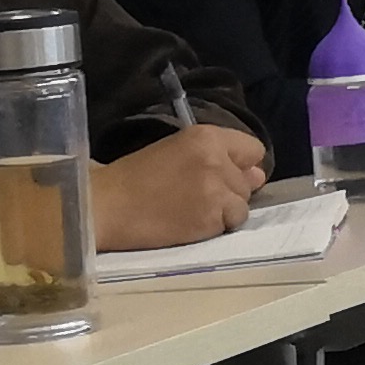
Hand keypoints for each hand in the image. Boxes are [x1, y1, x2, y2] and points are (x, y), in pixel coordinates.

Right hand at [103, 122, 268, 248]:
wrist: (105, 207)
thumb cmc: (134, 178)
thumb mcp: (176, 153)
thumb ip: (219, 159)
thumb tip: (259, 175)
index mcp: (207, 137)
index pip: (253, 150)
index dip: (241, 165)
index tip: (224, 175)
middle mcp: (218, 160)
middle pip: (248, 181)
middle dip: (229, 191)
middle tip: (194, 196)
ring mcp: (217, 190)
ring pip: (243, 205)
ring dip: (224, 211)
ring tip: (191, 210)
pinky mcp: (211, 218)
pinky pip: (231, 224)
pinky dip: (215, 227)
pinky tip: (189, 223)